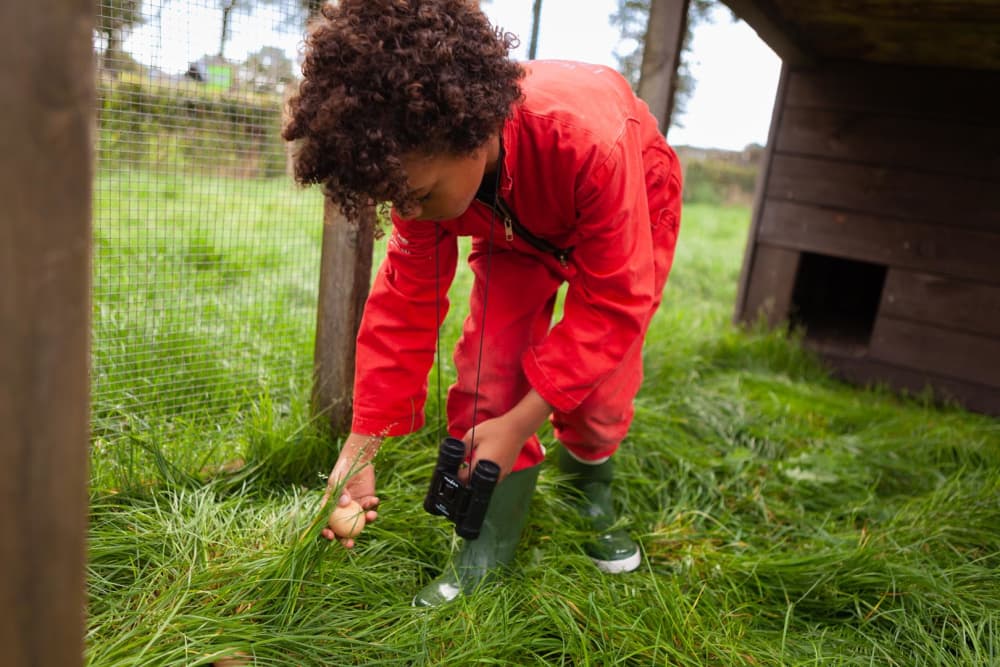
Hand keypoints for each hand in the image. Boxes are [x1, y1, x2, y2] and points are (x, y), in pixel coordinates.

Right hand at [320, 432, 381, 547]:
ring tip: (371, 516)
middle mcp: (342, 512)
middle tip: (350, 544)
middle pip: (342, 530)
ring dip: (365, 523)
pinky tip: (375, 500)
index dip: (326, 533)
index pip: (325, 524)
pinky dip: (373, 508)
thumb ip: (339, 492)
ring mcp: (355, 509)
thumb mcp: (337, 480)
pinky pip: (370, 510)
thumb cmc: (342, 470)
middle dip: (345, 540)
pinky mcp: (367, 503)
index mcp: (330, 508)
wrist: (358, 460)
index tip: (330, 536)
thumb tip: (343, 505)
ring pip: (359, 523)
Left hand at [461, 389, 551, 481]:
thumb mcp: (472, 435)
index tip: (455, 468)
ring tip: (473, 465)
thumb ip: (462, 448)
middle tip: (462, 467)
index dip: (457, 475)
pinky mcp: (507, 471)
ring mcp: (501, 474)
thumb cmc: (495, 430)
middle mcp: (492, 473)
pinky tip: (486, 463)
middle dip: (466, 477)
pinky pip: (494, 478)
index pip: (464, 479)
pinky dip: (487, 474)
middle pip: (474, 483)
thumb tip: (455, 458)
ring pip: (484, 483)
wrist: (517, 428)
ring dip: (477, 477)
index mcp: (480, 465)